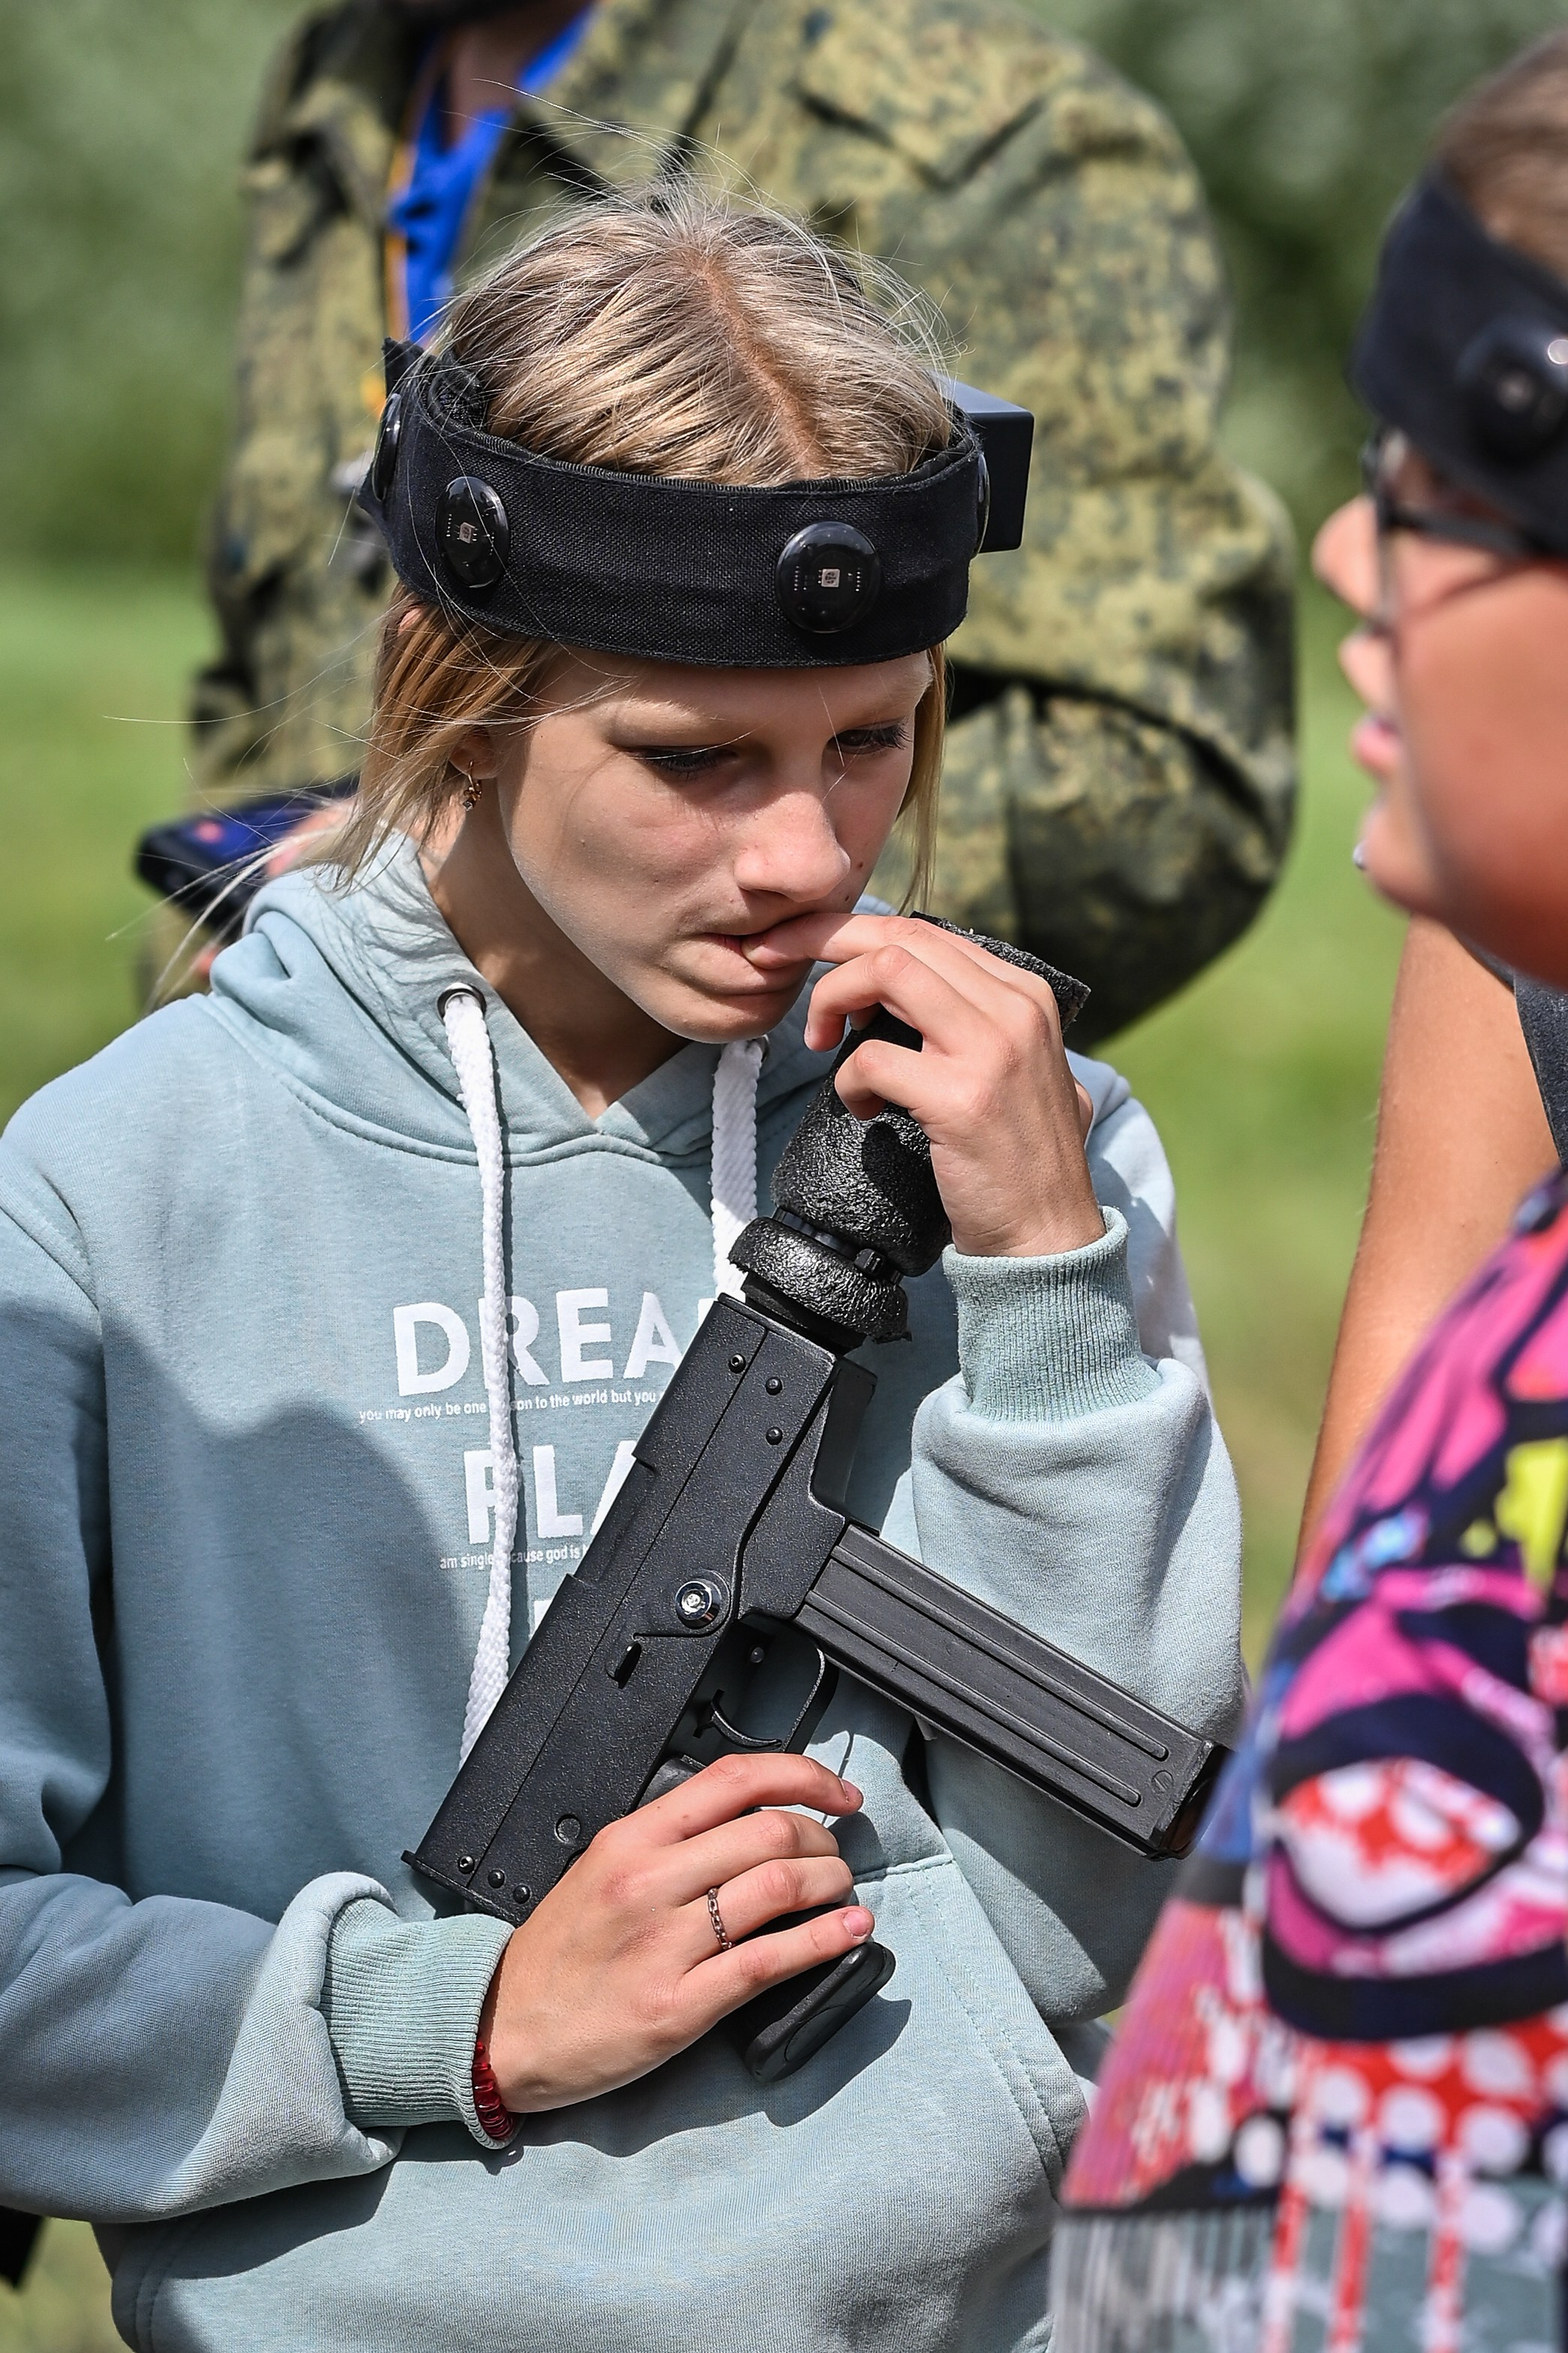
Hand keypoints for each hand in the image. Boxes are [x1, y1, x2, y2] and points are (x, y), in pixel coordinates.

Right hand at [478, 1753, 870, 2111]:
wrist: (506, 2030)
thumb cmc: (560, 1953)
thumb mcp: (603, 1868)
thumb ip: (672, 1841)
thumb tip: (756, 1822)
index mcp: (633, 1840)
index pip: (735, 1779)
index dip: (803, 1776)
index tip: (838, 1793)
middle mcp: (650, 1881)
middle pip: (770, 1833)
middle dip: (825, 1840)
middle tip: (837, 1855)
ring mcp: (665, 1944)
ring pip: (778, 1888)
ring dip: (832, 1884)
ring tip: (843, 1892)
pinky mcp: (679, 2006)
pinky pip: (768, 1961)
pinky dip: (824, 1941)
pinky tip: (849, 1933)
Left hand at [744, 912, 1100, 1257]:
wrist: (1049, 1238)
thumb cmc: (1019, 1159)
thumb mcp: (1017, 1066)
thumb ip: (975, 1020)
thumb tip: (907, 988)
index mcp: (1023, 994)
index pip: (925, 932)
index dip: (852, 932)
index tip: (802, 948)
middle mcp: (1014, 1009)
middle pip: (900, 937)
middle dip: (820, 940)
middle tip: (772, 958)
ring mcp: (992, 1050)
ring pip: (885, 971)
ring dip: (831, 998)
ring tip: (819, 1041)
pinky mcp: (962, 1099)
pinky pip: (873, 1059)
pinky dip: (848, 1081)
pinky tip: (862, 1109)